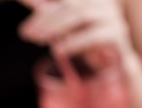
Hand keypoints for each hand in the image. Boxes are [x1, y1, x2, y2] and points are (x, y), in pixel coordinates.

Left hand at [17, 0, 135, 71]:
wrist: (116, 68)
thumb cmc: (89, 45)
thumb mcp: (68, 31)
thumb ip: (52, 20)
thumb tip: (28, 14)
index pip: (64, 0)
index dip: (44, 3)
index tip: (25, 15)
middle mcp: (102, 2)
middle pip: (70, 4)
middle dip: (45, 18)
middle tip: (25, 33)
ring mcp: (111, 17)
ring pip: (81, 15)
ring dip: (56, 28)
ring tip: (38, 40)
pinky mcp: (117, 35)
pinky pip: (94, 36)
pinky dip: (74, 43)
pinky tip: (58, 51)